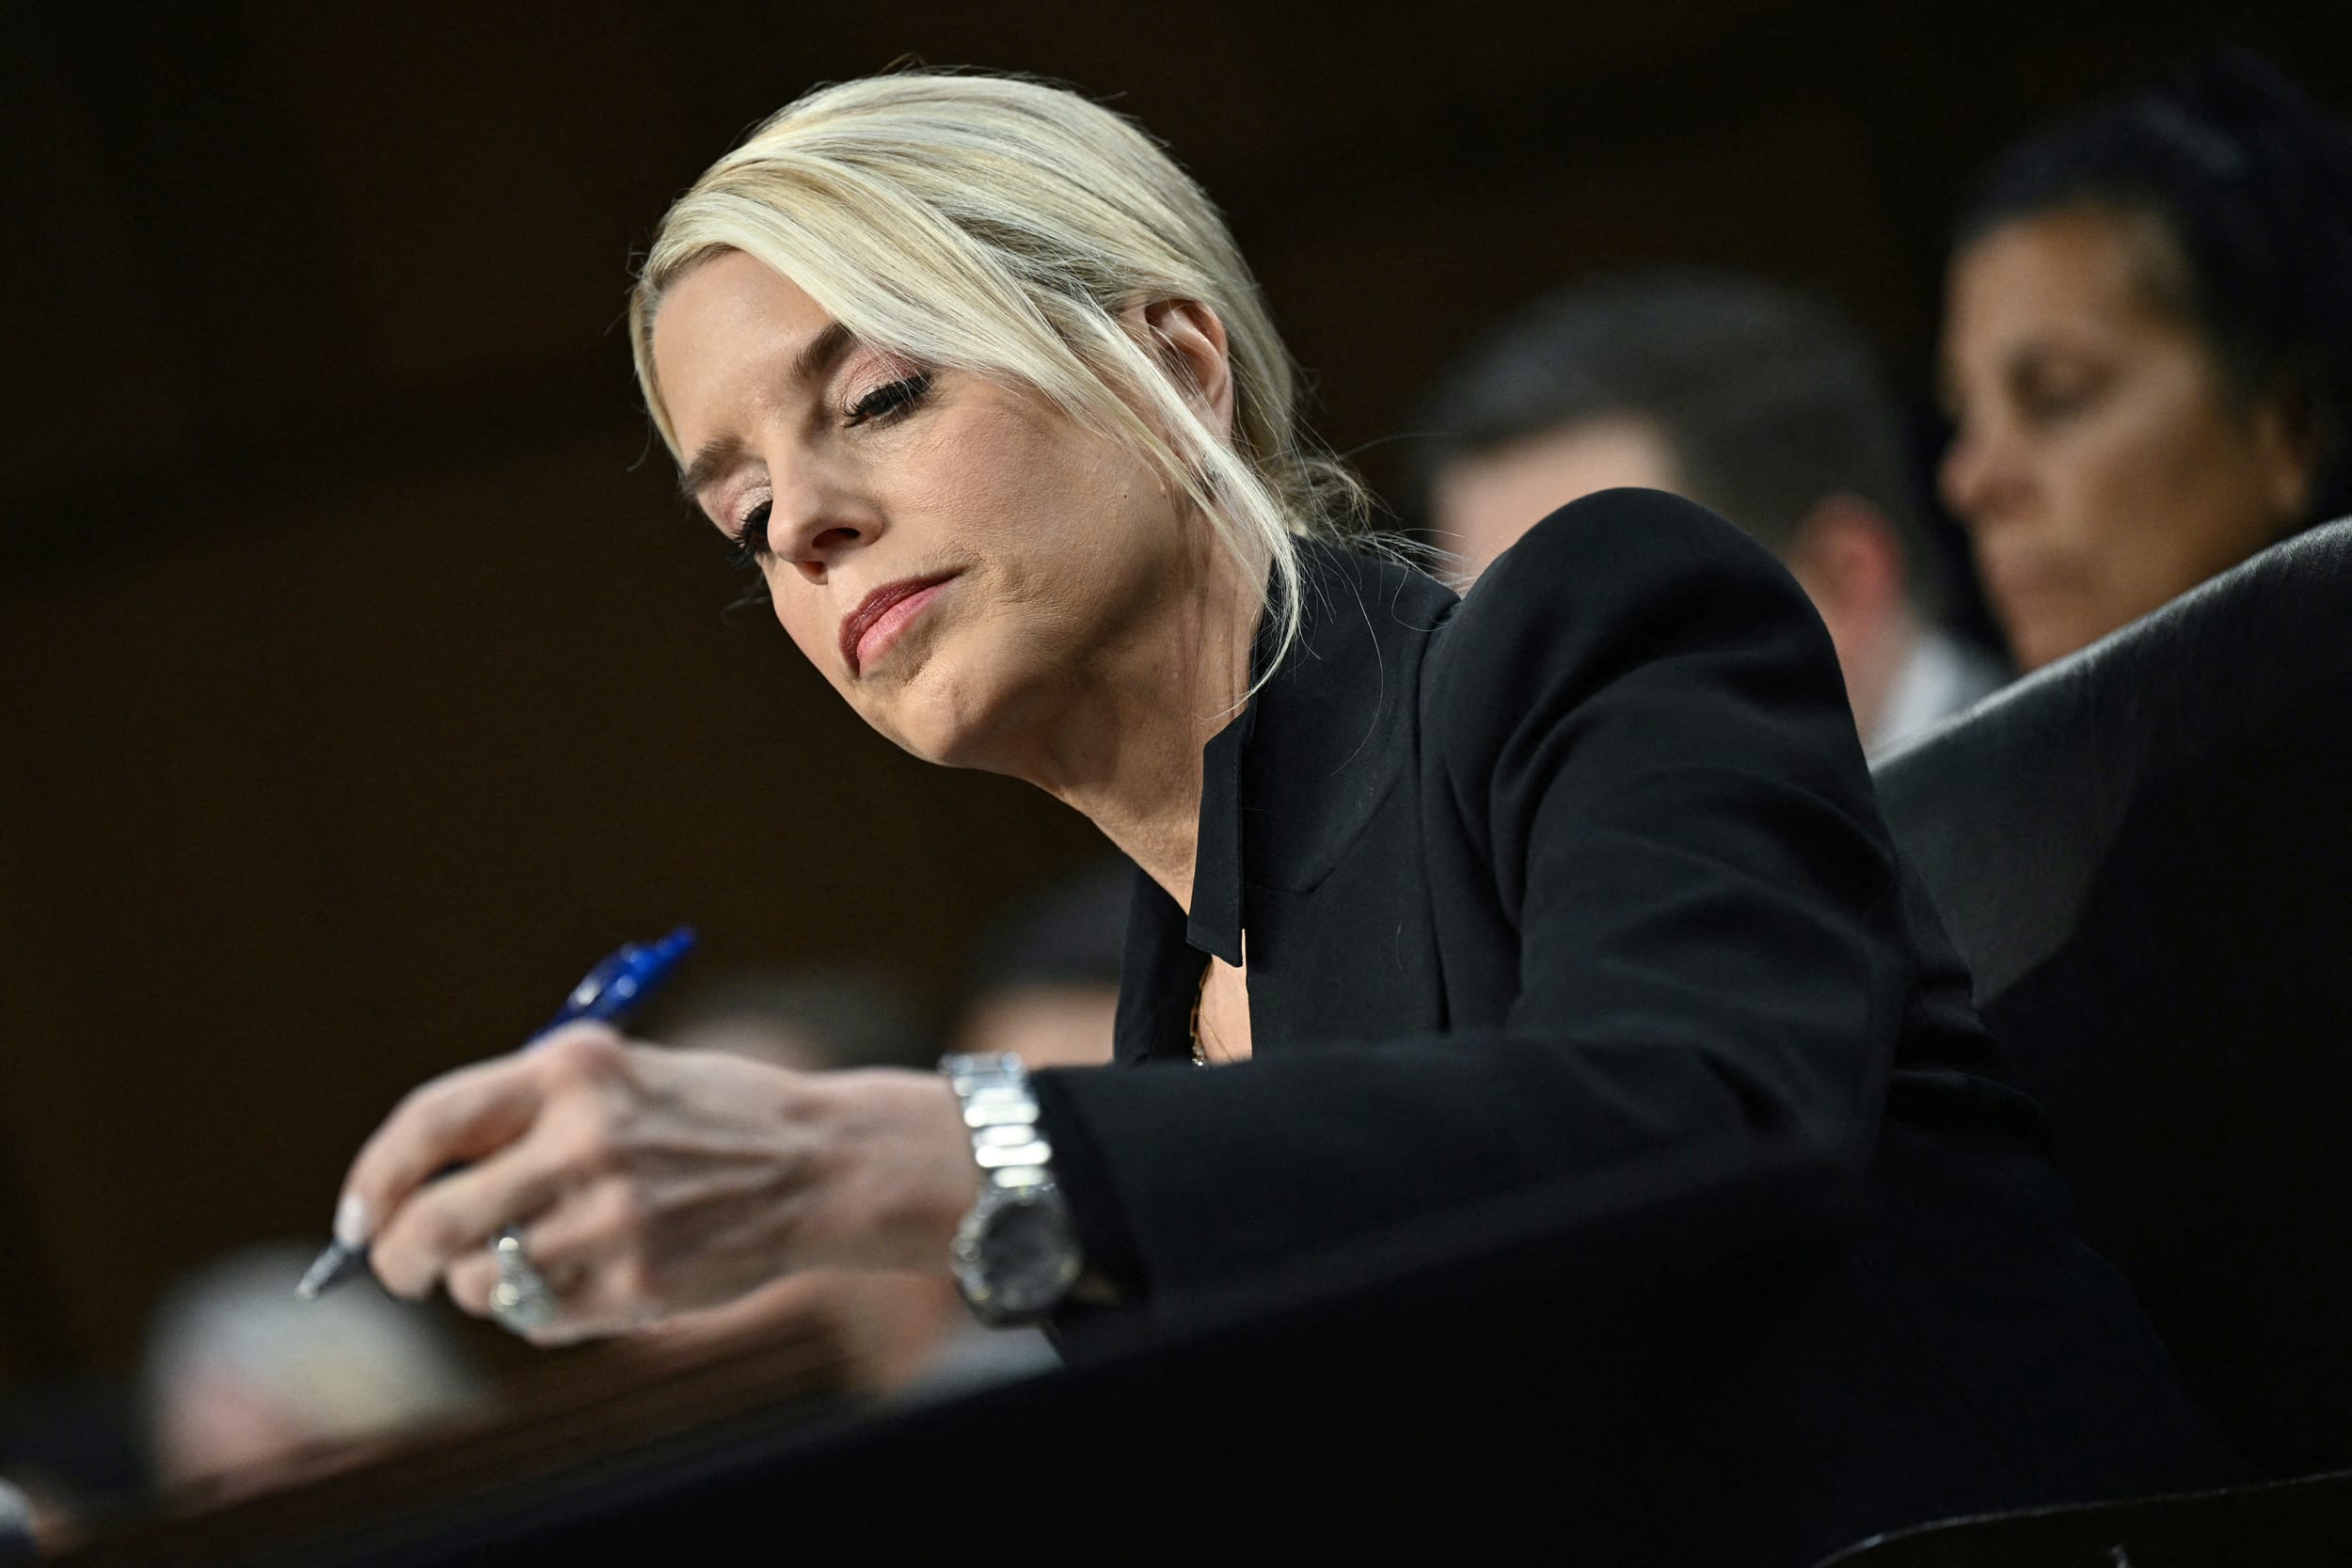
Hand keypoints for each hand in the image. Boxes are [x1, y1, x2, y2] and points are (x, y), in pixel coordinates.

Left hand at [335, 1025, 980, 1343]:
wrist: (821, 1163)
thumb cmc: (703, 1117)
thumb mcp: (616, 1078)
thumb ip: (517, 1116)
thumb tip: (400, 1192)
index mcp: (574, 1069)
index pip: (428, 1124)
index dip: (373, 1178)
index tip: (358, 1216)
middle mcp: (586, 1138)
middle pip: (430, 1221)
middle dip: (395, 1258)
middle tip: (401, 1267)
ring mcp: (612, 1216)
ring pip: (477, 1282)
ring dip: (480, 1284)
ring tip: (534, 1257)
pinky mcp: (638, 1282)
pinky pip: (536, 1319)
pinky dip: (538, 1310)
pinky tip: (589, 1275)